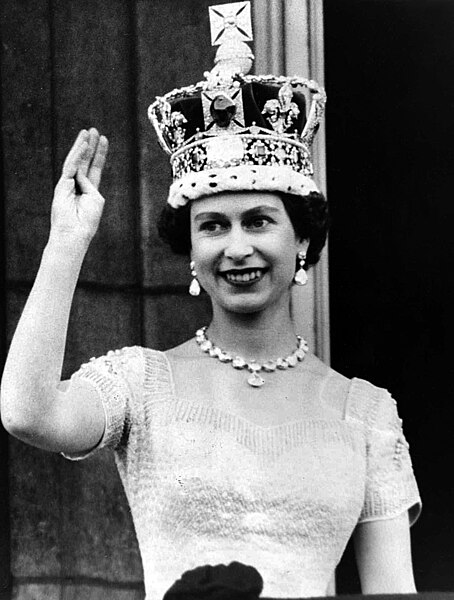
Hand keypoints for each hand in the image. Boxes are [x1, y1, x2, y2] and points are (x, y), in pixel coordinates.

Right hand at [51, 128, 108, 243]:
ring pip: (76, 161)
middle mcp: (78, 185)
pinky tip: (84, 145)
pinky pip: (71, 167)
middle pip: (85, 161)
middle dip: (89, 145)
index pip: (95, 168)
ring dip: (82, 146)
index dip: (100, 154)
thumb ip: (90, 183)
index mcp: (89, 190)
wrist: (75, 233)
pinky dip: (77, 155)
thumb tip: (80, 173)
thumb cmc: (87, 220)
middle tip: (93, 130)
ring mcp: (68, 184)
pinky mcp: (62, 185)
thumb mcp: (95, 199)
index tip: (104, 139)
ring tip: (87, 132)